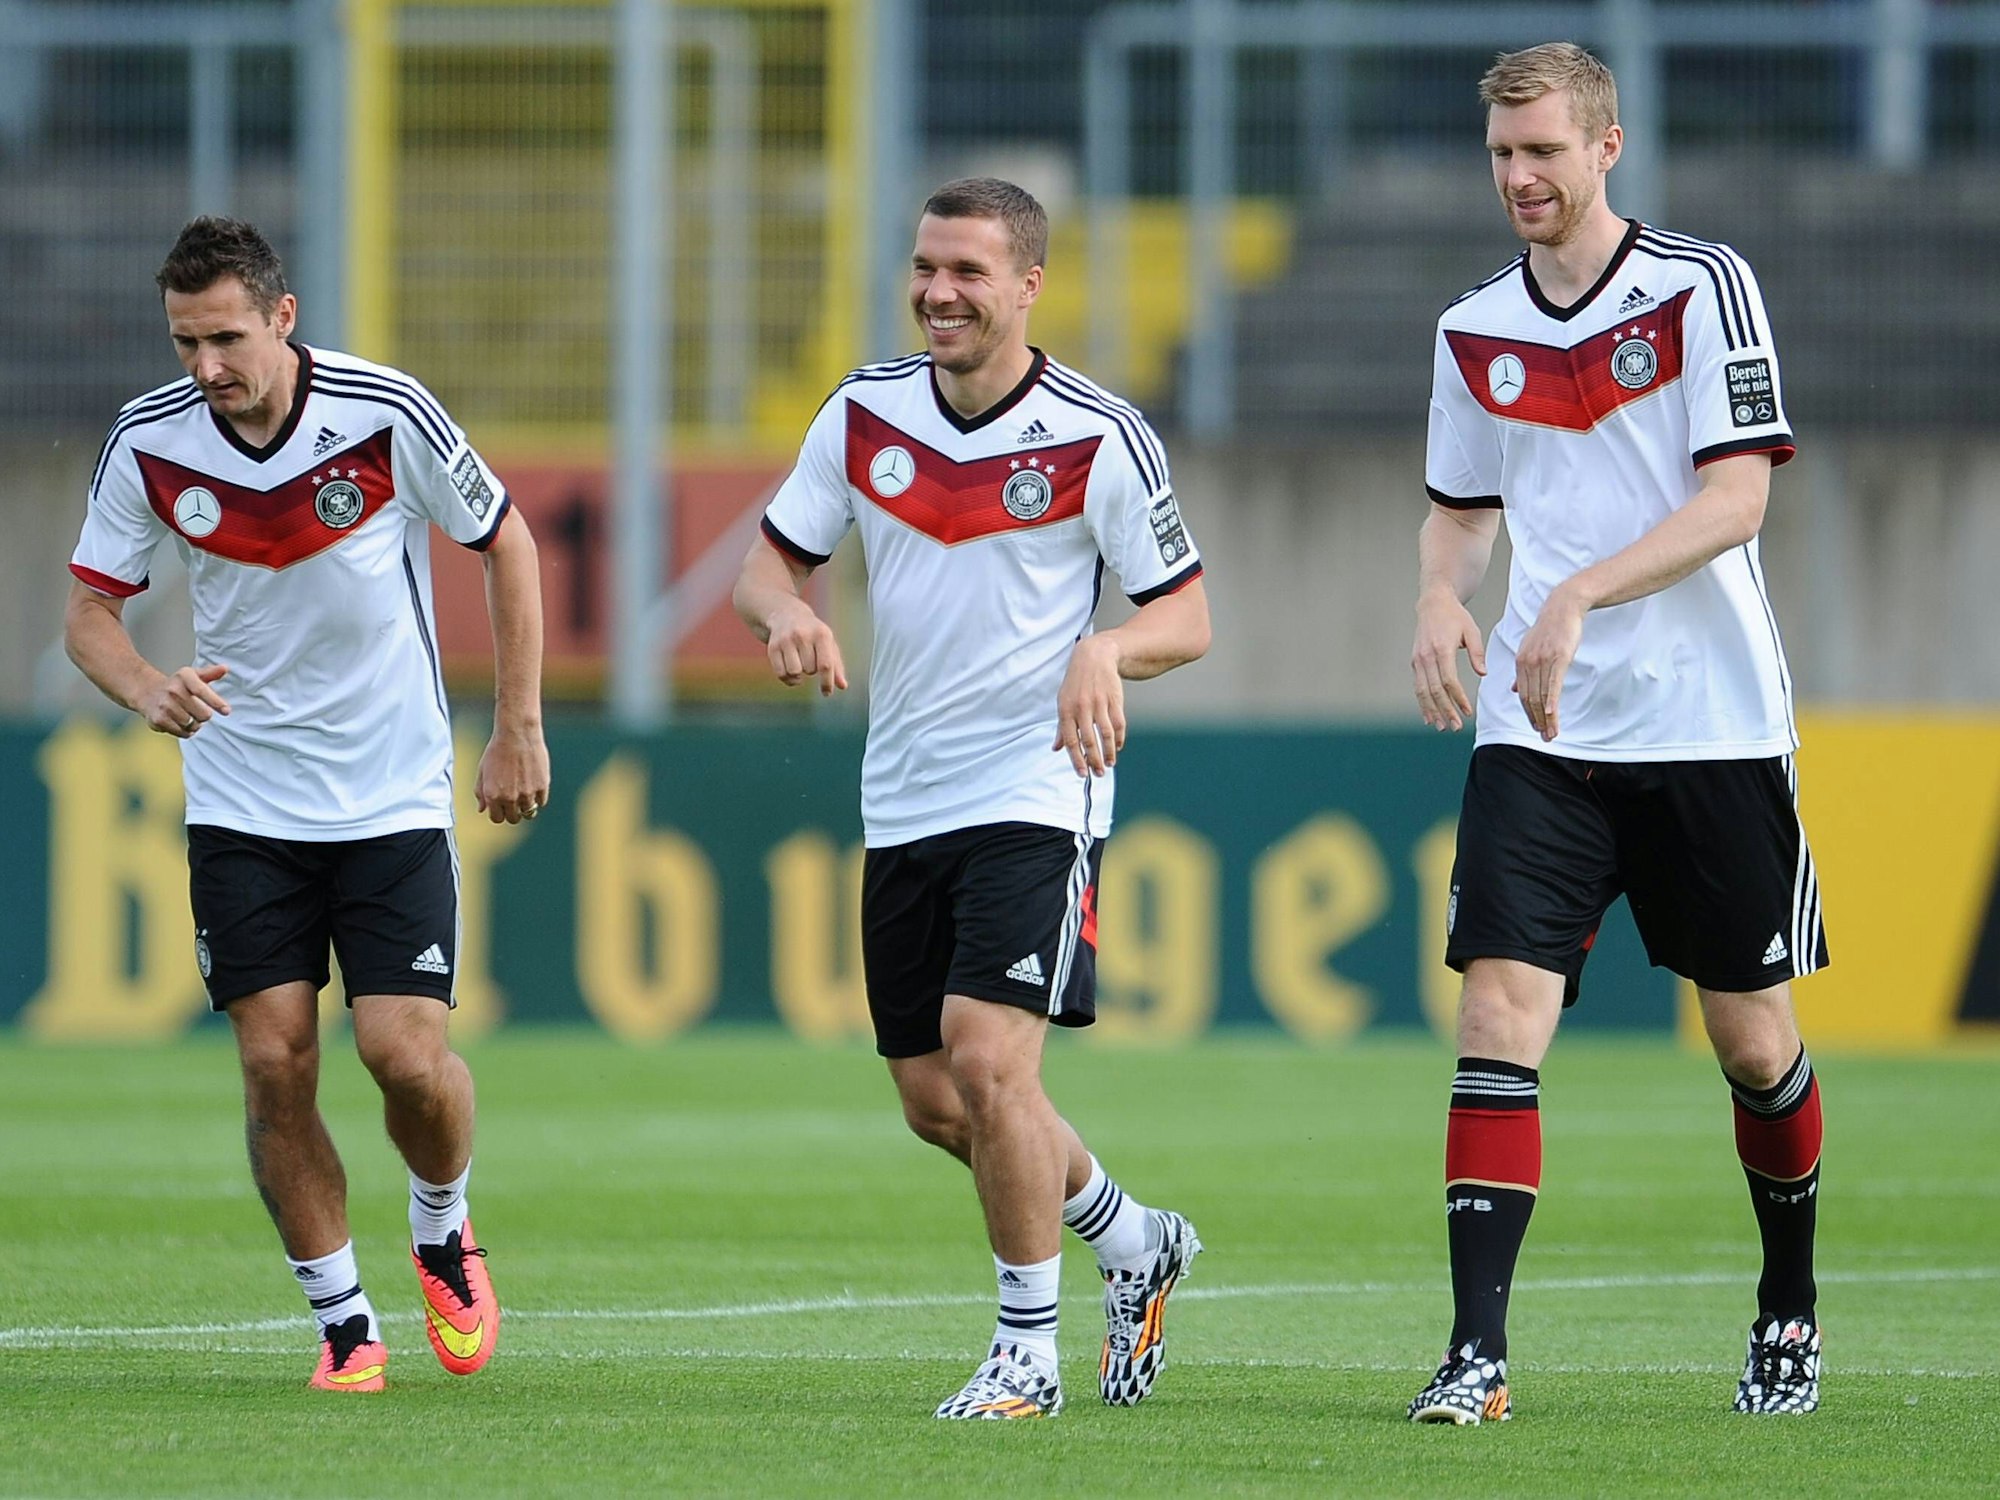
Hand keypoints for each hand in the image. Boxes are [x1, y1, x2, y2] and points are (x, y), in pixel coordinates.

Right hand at [140, 663, 230, 739]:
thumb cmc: (178, 685)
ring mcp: (165, 706)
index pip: (202, 691)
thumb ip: (211, 673)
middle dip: (204, 715)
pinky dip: (185, 731)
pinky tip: (180, 722)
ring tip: (187, 715)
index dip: (216, 702)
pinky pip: (183, 733)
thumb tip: (225, 668)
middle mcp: (173, 690)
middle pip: (203, 714)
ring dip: (195, 724)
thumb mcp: (194, 676)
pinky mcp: (159, 720)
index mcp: (184, 677)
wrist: (148, 693)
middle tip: (197, 709)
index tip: (226, 711)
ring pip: (194, 725)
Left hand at [476, 722, 551, 824]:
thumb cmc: (497, 750)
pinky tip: (533, 785)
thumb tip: (482, 809)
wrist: (517, 734)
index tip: (502, 807)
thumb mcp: (483, 771)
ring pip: (528, 813)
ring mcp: (527, 794)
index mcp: (492, 796)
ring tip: (525, 793)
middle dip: (512, 812)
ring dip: (526, 806)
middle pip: (513, 819)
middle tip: (514, 801)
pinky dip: (538, 797)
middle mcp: (509, 798)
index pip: (497, 819)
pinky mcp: (542, 787)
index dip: (499, 813)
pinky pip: (541, 802)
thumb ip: (480, 792)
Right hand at [764, 598, 847, 697]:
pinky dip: (787, 678)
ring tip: (800, 664)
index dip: (827, 682)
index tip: (827, 692)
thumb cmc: (813, 634)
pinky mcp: (772, 647)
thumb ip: (837, 666)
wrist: (787, 615)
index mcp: (821, 634)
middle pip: (810, 670)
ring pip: (794, 672)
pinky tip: (791, 671)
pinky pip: (781, 673)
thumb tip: (842, 686)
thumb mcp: (828, 644)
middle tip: (809, 659)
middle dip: (811, 670)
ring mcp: (786, 640)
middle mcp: (803, 635)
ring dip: (799, 675)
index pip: (825, 664)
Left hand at [1053, 635, 1124, 776]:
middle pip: (1089, 740)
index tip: (1082, 774)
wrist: (1094, 657)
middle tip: (1099, 774)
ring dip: (1108, 752)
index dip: (1077, 759)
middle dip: (1094, 761)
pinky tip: (1117, 747)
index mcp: (1066, 710)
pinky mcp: (1114, 699)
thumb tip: (1056, 749)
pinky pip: (1118, 723)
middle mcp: (1082, 708)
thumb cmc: (1076, 683)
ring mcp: (1099, 703)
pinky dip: (1119, 738)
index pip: (1071, 741)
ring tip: (1109, 764)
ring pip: (1106, 734)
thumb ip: (1061, 727)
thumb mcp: (1063, 702)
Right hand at [1412, 590, 1485, 730]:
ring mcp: (1418, 660)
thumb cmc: (1455, 617)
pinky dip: (1422, 703)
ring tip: (1441, 726)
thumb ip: (1477, 653)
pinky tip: (1429, 716)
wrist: (1433, 603)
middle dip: (1445, 710)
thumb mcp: (1472, 631)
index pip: (1449, 681)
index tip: (1468, 712)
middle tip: (1455, 727)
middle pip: (1434, 690)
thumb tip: (1483, 673)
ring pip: (1422, 692)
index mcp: (1442, 649)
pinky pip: (1418, 687)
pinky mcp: (1415, 662)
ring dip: (1432, 711)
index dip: (1458, 699)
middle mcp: (1426, 657)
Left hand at [1511, 583, 1587, 741]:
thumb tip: (1514, 690)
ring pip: (1542, 695)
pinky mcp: (1558, 657)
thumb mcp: (1530, 649)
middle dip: (1537, 721)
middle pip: (1531, 699)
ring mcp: (1542, 661)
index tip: (1536, 728)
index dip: (1529, 714)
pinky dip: (1551, 700)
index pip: (1522, 695)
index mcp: (1520, 663)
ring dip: (1547, 717)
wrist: (1563, 607)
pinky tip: (1552, 714)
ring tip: (1552, 733)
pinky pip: (1552, 683)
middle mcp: (1528, 663)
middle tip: (1545, 738)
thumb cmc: (1549, 629)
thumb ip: (1522, 672)